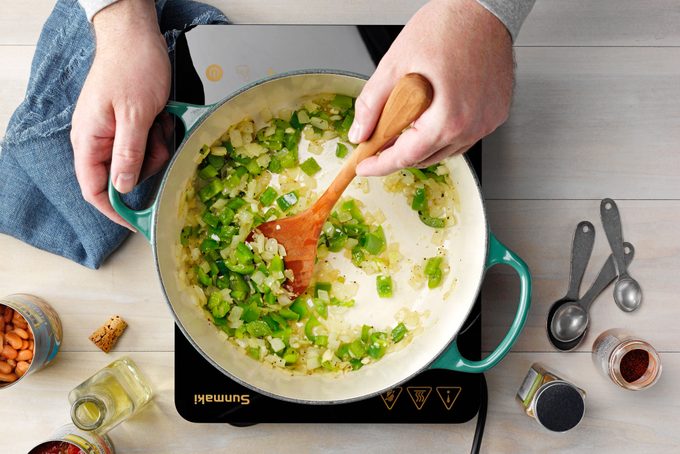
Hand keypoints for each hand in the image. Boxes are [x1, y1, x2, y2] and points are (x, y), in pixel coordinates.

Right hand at [71, 0, 170, 227]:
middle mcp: (97, 139)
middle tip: (160, 140)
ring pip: (140, 160)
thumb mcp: (135, 115)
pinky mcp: (128, 123)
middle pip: (123, 175)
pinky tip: (162, 117)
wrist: (136, 35)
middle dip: (148, 164)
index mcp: (90, 140)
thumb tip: (122, 188)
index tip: (139, 223)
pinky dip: (158, 135)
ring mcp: (113, 131)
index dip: (115, 210)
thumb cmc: (132, 68)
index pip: (94, 189)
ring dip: (157, 147)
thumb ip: (128, 154)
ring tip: (162, 122)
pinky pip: (146, 143)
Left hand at [351, 0, 513, 175]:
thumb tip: (360, 132)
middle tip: (380, 138)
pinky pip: (465, 137)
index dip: (380, 164)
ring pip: (446, 151)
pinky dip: (444, 134)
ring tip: (407, 120)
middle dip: (399, 152)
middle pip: (425, 158)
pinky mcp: (496, 114)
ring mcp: (487, 121)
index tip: (365, 166)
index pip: (406, 156)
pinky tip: (433, 116)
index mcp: (447, 119)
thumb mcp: (394, 65)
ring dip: (422, 145)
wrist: (482, 8)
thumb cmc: (446, 28)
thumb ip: (372, 104)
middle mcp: (472, 126)